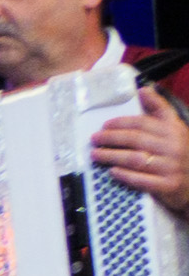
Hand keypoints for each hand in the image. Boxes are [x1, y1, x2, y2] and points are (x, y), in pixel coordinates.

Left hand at [95, 89, 188, 215]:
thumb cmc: (179, 152)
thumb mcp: (175, 128)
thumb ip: (159, 109)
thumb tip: (143, 89)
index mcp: (174, 131)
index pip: (143, 123)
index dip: (121, 123)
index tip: (105, 125)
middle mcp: (174, 147)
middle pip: (136, 140)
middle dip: (111, 138)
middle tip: (95, 139)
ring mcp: (171, 167)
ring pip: (135, 159)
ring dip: (112, 156)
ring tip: (96, 154)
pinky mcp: (168, 186)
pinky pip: (142, 180)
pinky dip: (125, 175)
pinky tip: (112, 171)